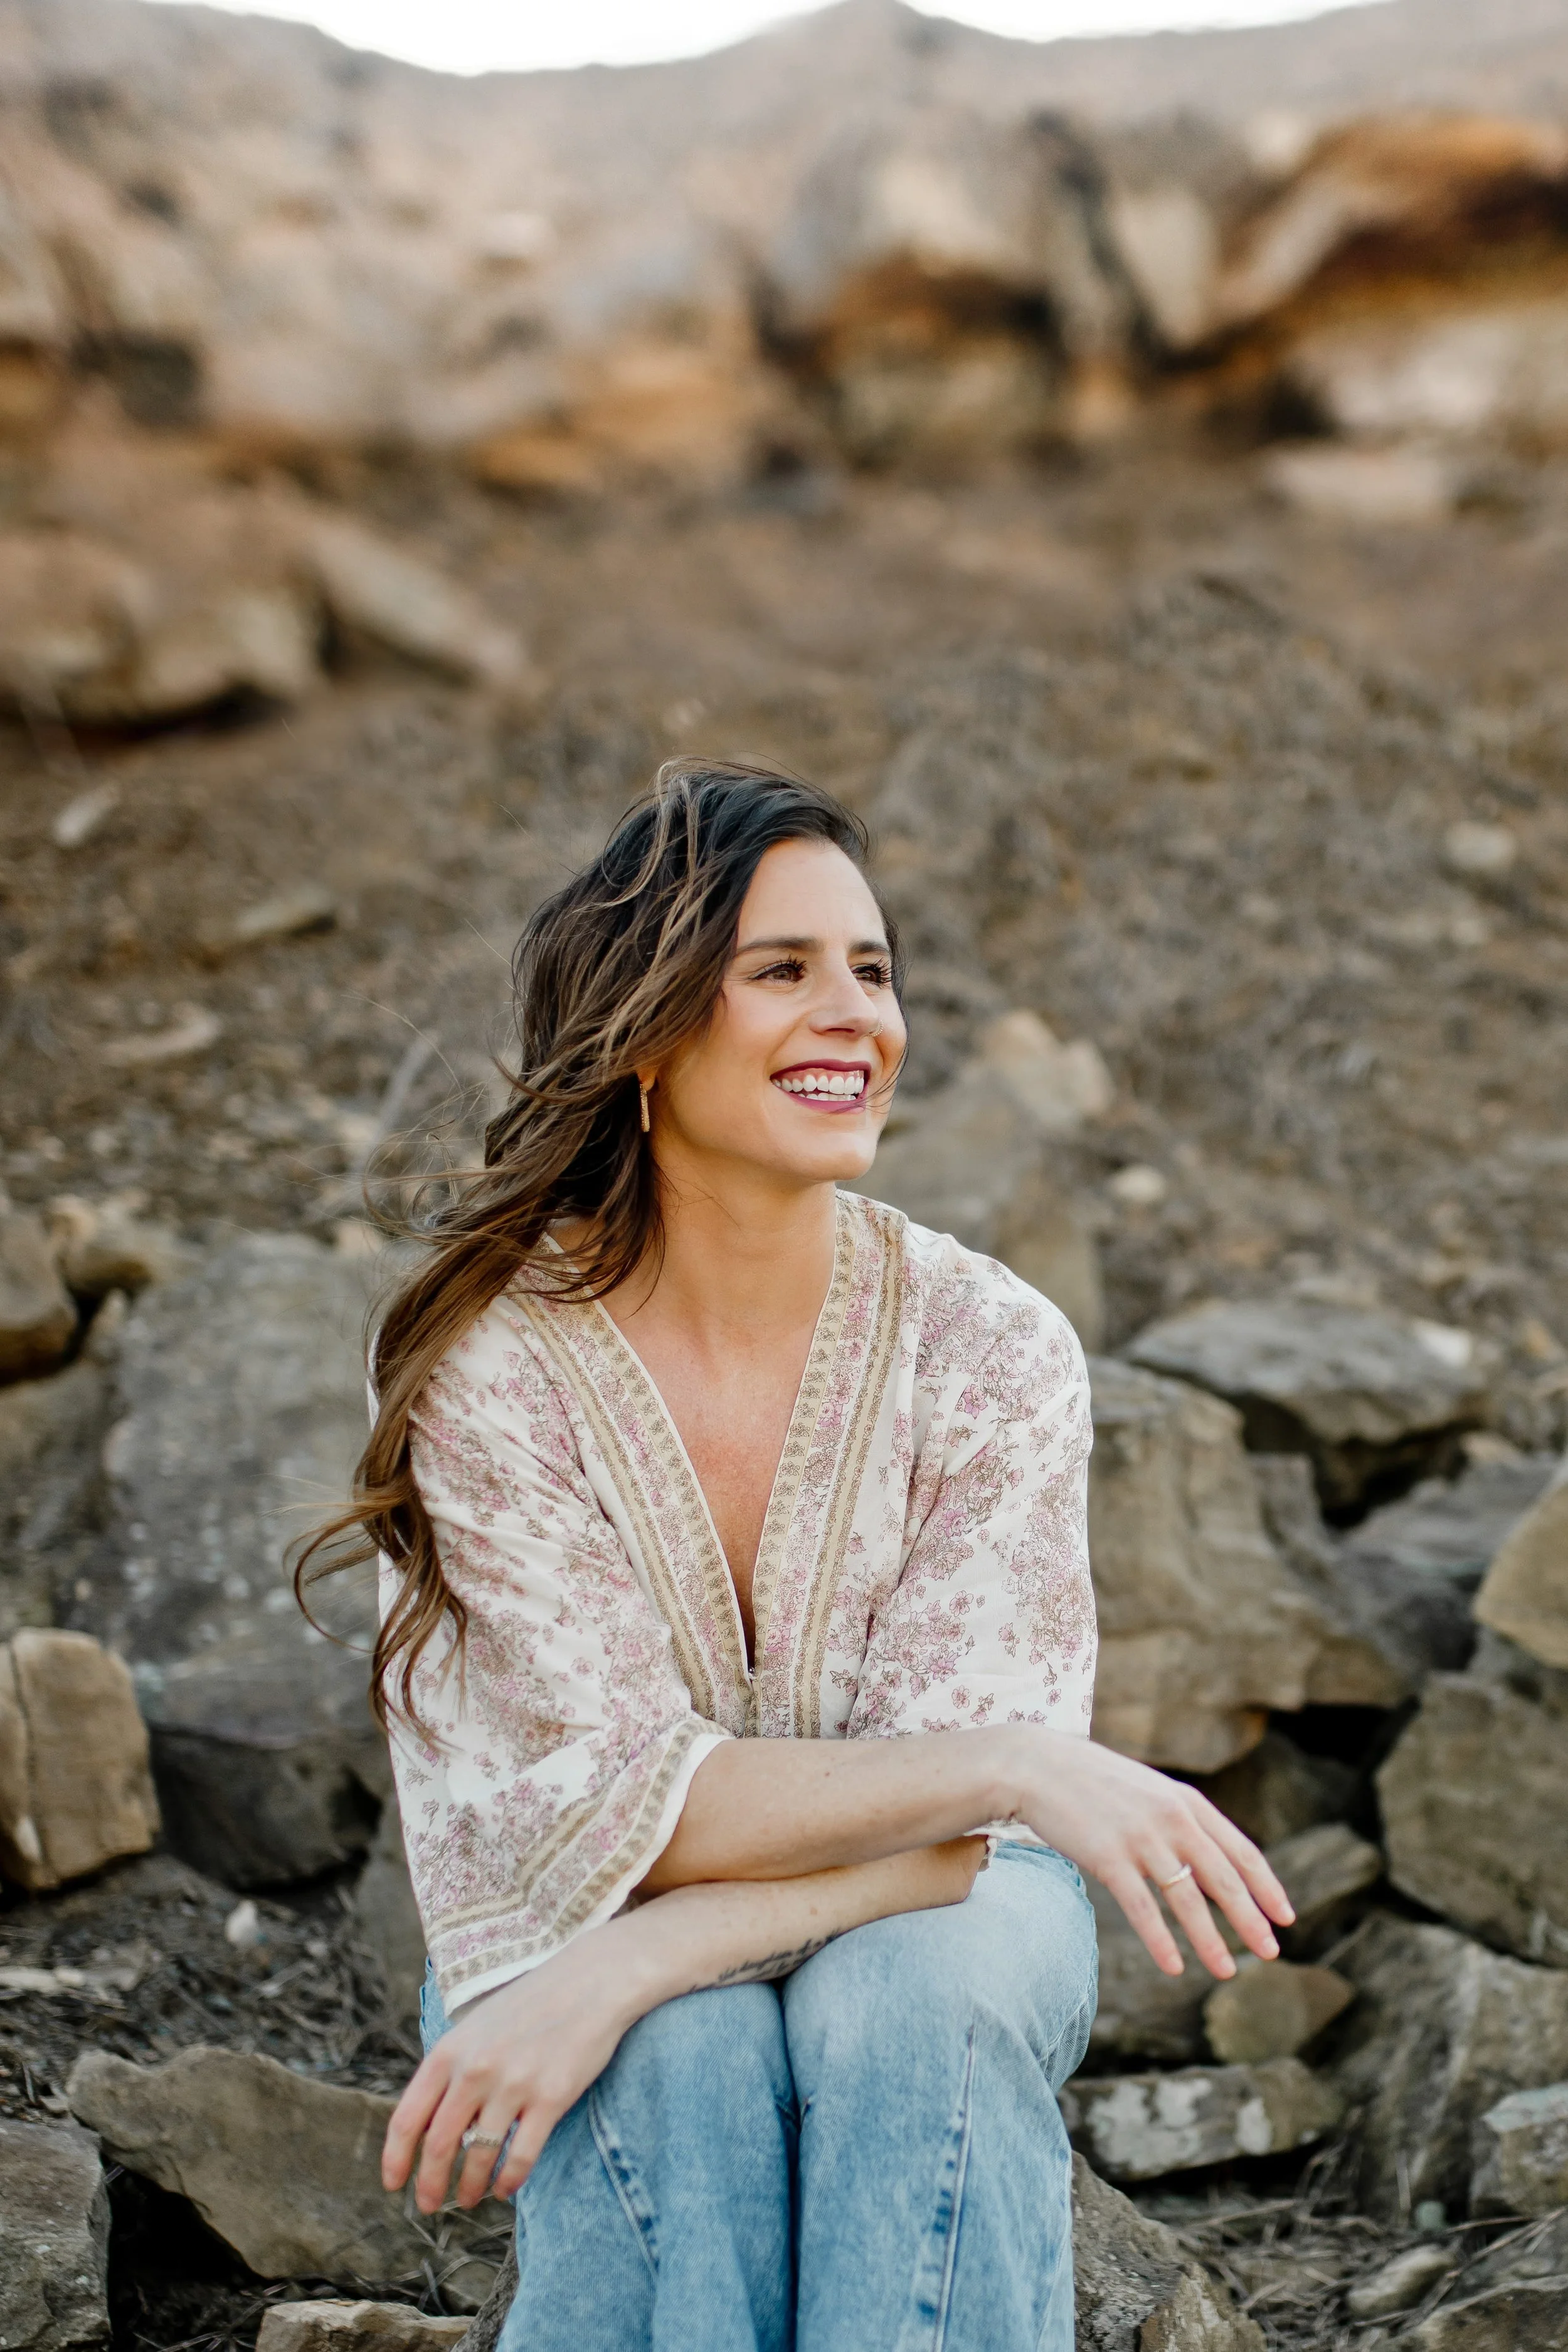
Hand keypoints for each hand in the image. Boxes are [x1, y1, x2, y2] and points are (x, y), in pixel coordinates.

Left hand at [383, 1935, 633, 2212]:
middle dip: (430, 2184)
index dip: (396, 2158)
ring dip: (470, 2187)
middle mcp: (476, 2069)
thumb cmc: (530, 2005)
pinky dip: (509, 2181)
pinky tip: (506, 2189)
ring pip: (479, 2156)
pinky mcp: (551, 2097)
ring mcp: (514, 2084)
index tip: (393, 2184)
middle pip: (439, 2145)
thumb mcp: (476, 2027)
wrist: (590, 1982)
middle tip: (428, 2205)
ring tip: (469, 2199)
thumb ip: (452, 2069)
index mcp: (450, 2051)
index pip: (408, 2117)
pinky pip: (522, 2156)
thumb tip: (429, 2122)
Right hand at [1007, 1731, 1293, 1980]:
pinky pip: (1142, 1908)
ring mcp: (1141, 1838)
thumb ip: (1181, 1820)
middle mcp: (1171, 1819)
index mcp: (1186, 1802)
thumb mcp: (1149, 1790)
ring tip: (1226, 1971)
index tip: (1285, 1917)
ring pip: (1187, 1899)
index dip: (1267, 1886)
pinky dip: (1160, 1941)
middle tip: (1270, 1952)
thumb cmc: (1093, 1781)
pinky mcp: (1108, 1857)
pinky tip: (1174, 1967)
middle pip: (1223, 1878)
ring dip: (1210, 1940)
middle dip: (1250, 1919)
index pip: (1241, 1851)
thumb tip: (1210, 1862)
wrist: (1038, 1766)